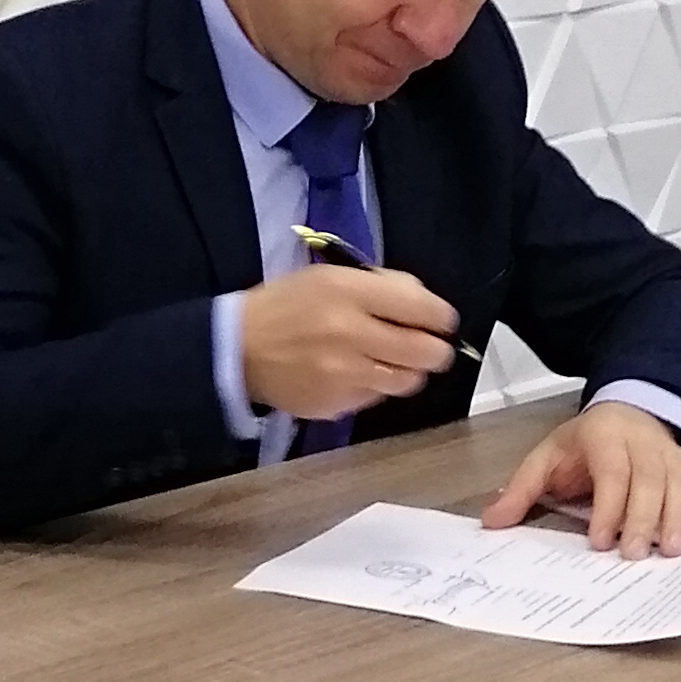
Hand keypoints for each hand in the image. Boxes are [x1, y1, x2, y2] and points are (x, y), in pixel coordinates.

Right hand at [240, 261, 457, 425]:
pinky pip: (376, 398)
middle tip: (430, 348)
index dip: (442, 317)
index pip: (422, 308)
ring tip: (394, 362)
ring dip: (408, 372)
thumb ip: (381, 285)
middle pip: (425, 352)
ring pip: (407, 381)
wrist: (238, 350)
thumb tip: (425, 303)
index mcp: (349, 292)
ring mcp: (343, 374)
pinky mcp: (336, 404)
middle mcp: (351, 333)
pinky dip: (375, 387)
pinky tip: (356, 374)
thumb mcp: (330, 277)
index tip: (442, 322)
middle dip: (436, 350)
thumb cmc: (287, 305)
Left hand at [483, 404, 680, 560]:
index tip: (602, 540)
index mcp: (606, 437)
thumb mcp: (547, 458)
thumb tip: (491, 522)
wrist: (625, 407)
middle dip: (642, 520)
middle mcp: (644, 444)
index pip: (612, 473)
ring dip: (678, 519)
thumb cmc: (585, 442)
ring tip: (675, 550)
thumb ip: (521, 490)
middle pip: (648, 483)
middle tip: (636, 555)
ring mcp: (671, 455)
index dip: (609, 507)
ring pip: (679, 486)